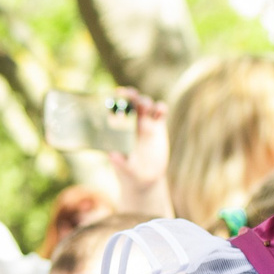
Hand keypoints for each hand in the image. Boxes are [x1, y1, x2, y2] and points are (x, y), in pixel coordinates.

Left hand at [108, 94, 169, 210]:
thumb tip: (112, 155)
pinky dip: (160, 108)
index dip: (115, 100)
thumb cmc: (128, 173)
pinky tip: (160, 112)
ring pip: (145, 104)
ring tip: (145, 108)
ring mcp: (145, 124)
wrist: (145, 179)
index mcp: (118, 129)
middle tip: (131, 95)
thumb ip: (119, 161)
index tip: (115, 95)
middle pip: (131, 102)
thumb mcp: (124, 169)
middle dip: (131, 95)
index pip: (115, 109)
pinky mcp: (158, 127)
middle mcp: (130, 123)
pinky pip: (160, 112)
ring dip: (145, 101)